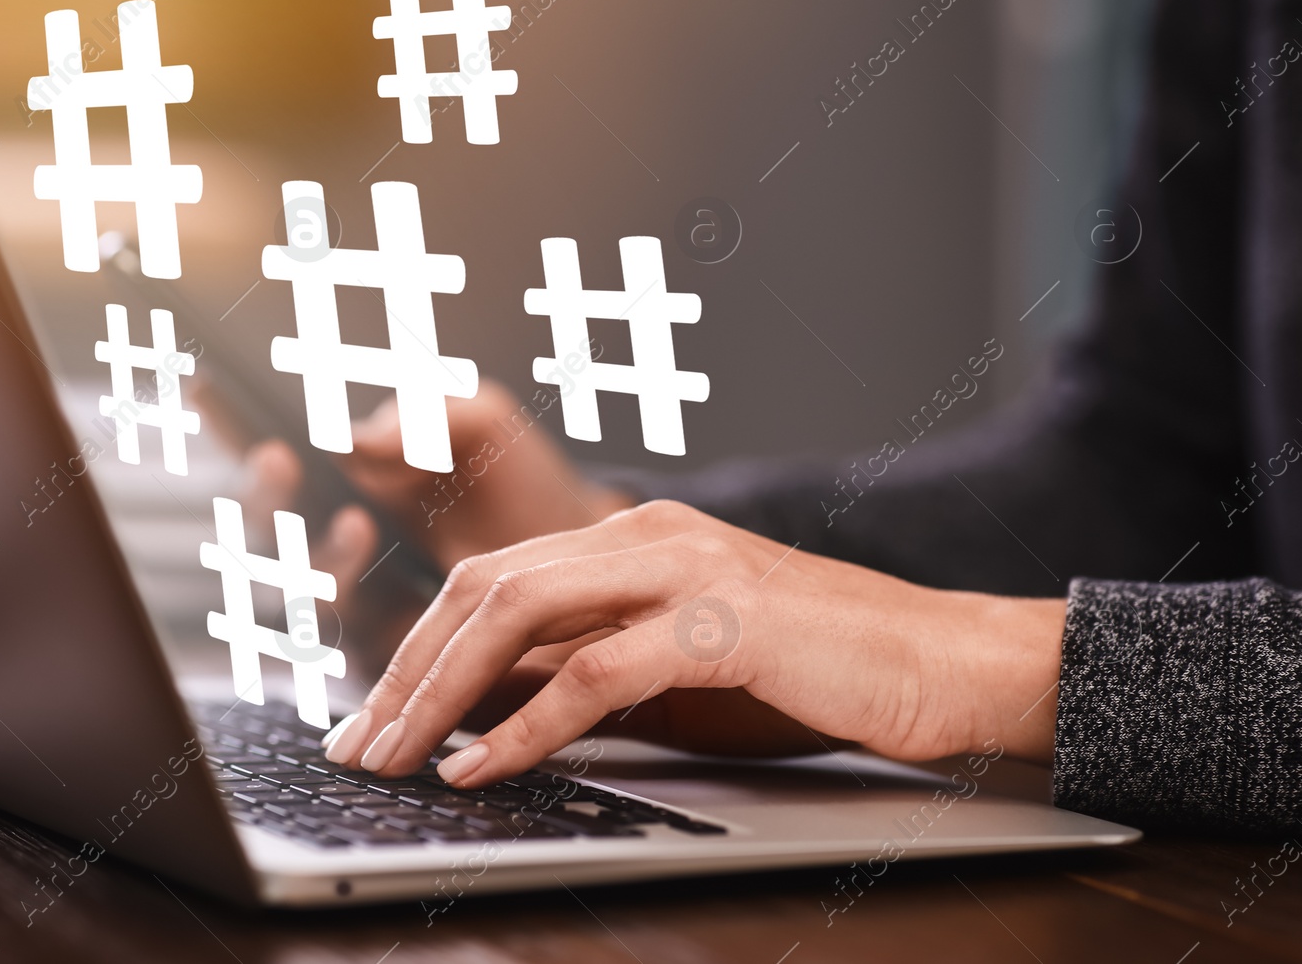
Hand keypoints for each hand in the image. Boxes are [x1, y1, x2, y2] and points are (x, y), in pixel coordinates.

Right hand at [192, 377, 631, 671]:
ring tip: (356, 517)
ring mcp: (356, 596)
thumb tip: (356, 436)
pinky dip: (341, 590)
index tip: (211, 386)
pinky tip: (367, 539)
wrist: (586, 557)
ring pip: (294, 586)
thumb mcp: (482, 421)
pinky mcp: (384, 648)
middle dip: (264, 495)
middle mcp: (335, 538)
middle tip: (279, 458)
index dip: (232, 424)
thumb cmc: (524, 483)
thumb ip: (422, 414)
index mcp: (348, 478)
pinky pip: (340, 631)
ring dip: (311, 551)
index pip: (274, 454)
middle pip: (267, 527)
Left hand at [320, 500, 1065, 787]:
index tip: (372, 719)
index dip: (416, 651)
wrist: (944, 663)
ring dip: (441, 695)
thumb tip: (482, 711)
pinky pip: (596, 670)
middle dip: (405, 672)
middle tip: (357, 745)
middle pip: (483, 589)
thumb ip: (585, 674)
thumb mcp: (678, 674)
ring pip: (520, 614)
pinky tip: (480, 766)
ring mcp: (684, 567)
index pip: (490, 581)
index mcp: (631, 537)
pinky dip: (525, 723)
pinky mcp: (722, 618)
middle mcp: (646, 535)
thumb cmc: (814, 673)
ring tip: (395, 759)